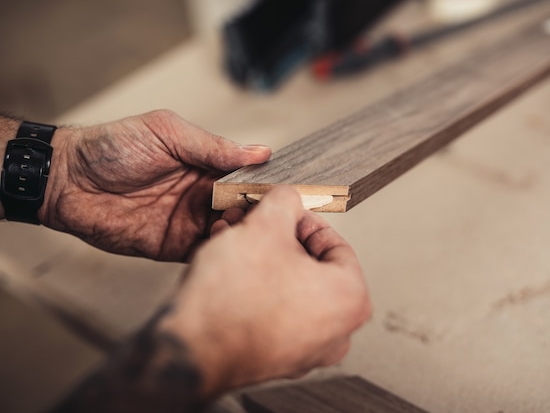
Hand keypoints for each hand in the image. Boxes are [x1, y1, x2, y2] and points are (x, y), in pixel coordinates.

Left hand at [41, 110, 270, 260]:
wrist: (67, 180)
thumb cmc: (112, 147)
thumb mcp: (167, 133)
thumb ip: (212, 146)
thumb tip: (260, 151)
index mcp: (205, 165)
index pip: (247, 178)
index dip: (267, 187)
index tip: (287, 194)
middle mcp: (202, 195)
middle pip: (243, 209)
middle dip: (257, 214)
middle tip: (266, 217)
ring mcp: (189, 222)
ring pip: (228, 233)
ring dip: (240, 234)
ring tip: (244, 230)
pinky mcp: (172, 246)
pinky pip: (204, 253)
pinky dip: (218, 253)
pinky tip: (227, 249)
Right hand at [160, 186, 371, 394]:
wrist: (191, 350)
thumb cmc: (232, 301)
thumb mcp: (264, 227)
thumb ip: (285, 202)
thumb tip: (288, 199)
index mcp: (350, 299)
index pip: (335, 244)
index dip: (303, 220)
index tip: (284, 211)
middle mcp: (336, 332)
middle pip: (310, 267)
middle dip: (276, 238)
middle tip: (255, 223)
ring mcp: (307, 350)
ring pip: (289, 288)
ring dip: (261, 259)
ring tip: (233, 241)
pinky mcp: (278, 360)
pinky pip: (274, 312)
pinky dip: (255, 288)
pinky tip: (229, 270)